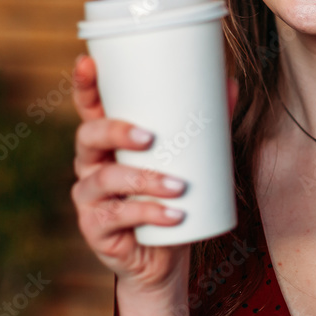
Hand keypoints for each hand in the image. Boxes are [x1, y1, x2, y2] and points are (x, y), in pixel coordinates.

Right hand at [69, 54, 239, 293]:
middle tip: (149, 136)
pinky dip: (148, 214)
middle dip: (116, 131)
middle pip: (88, 137)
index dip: (84, 85)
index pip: (90, 108)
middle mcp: (92, 165)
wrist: (165, 254)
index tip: (87, 61)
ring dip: (144, 181)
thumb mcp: (191, 158)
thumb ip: (208, 123)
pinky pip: (116, 218)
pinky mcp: (97, 229)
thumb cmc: (173, 196)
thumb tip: (232, 83)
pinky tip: (173, 215)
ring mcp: (90, 198)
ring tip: (178, 186)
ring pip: (105, 179)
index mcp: (109, 141)